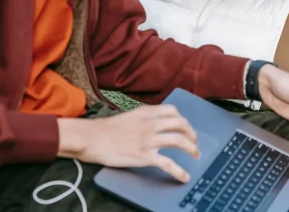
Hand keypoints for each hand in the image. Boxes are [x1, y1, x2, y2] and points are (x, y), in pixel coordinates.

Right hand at [57, 105, 198, 182]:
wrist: (92, 138)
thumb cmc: (106, 129)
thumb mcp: (130, 116)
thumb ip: (144, 118)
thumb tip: (154, 123)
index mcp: (147, 112)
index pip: (173, 111)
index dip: (183, 119)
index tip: (185, 127)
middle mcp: (152, 124)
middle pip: (181, 124)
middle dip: (192, 134)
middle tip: (194, 142)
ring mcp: (149, 139)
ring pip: (179, 141)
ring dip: (191, 148)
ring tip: (196, 155)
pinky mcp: (145, 156)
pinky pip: (168, 163)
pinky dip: (179, 171)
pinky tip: (184, 177)